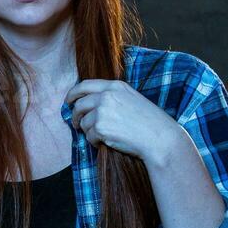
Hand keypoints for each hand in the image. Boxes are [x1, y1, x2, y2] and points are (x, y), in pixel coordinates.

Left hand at [64, 79, 186, 163]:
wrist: (159, 138)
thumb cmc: (149, 121)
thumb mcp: (131, 98)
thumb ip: (111, 96)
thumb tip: (87, 102)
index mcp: (115, 86)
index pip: (84, 85)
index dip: (72, 94)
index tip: (68, 101)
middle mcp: (106, 96)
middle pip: (79, 105)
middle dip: (75, 116)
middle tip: (77, 124)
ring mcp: (102, 111)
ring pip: (83, 122)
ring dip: (89, 131)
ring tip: (105, 135)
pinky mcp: (101, 128)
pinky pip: (89, 136)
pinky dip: (95, 141)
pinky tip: (109, 141)